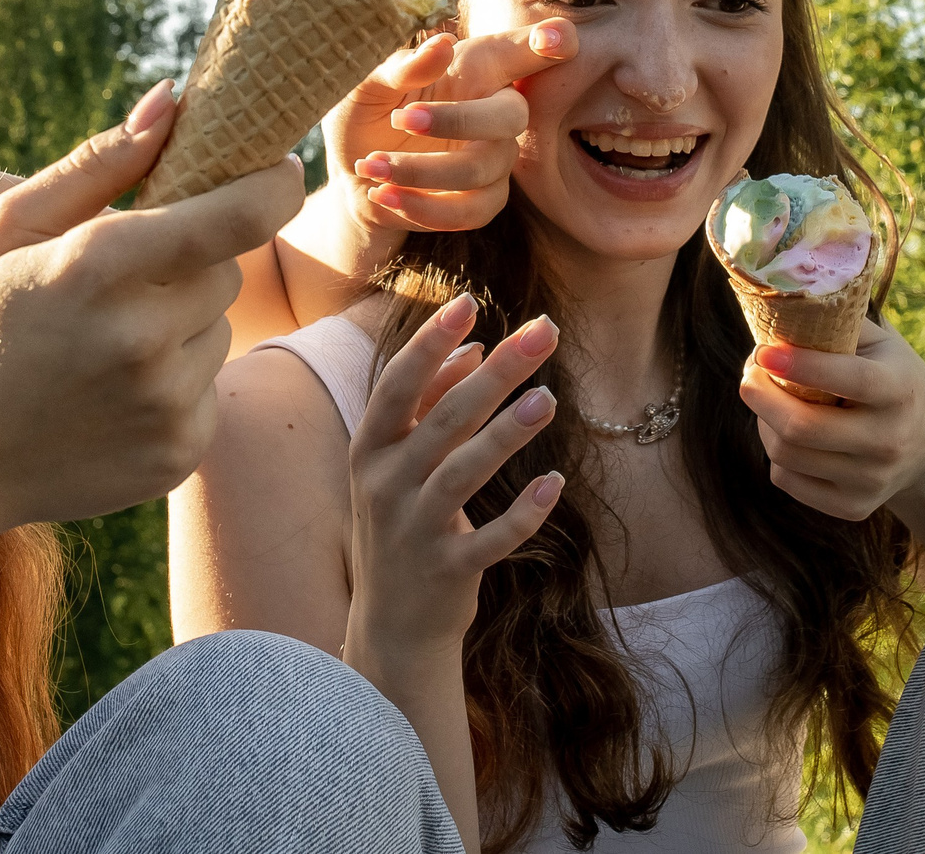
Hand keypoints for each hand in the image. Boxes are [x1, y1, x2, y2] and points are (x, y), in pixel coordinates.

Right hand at [0, 81, 306, 527]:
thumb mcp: (14, 227)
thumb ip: (100, 162)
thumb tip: (175, 99)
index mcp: (100, 266)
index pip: (239, 216)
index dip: (274, 185)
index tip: (281, 170)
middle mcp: (141, 337)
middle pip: (226, 271)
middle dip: (190, 265)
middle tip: (125, 285)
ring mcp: (164, 403)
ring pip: (219, 330)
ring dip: (182, 326)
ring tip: (107, 346)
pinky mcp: (180, 451)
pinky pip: (211, 388)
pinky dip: (176, 383)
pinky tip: (113, 395)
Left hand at [327, 21, 578, 234]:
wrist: (353, 177)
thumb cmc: (365, 117)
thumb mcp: (366, 87)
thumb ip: (401, 68)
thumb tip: (441, 45)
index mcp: (474, 69)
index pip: (524, 51)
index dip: (551, 42)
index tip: (554, 40)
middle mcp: (494, 110)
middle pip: (513, 115)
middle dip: (459, 120)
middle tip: (403, 119)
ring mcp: (494, 159)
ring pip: (482, 169)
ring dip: (422, 170)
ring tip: (372, 165)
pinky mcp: (481, 201)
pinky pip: (469, 211)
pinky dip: (421, 206)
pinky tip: (382, 192)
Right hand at [344, 295, 564, 670]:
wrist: (392, 622)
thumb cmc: (403, 521)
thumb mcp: (403, 462)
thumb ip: (435, 403)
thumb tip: (473, 347)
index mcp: (370, 450)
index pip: (398, 385)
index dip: (430, 342)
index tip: (468, 302)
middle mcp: (385, 486)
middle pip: (444, 419)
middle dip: (497, 372)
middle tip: (545, 332)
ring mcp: (414, 531)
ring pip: (464, 474)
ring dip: (509, 434)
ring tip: (550, 399)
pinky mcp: (448, 571)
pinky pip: (491, 539)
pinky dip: (523, 514)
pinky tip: (553, 484)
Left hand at [737, 319, 924, 580]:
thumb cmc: (893, 377)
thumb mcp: (881, 344)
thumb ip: (836, 324)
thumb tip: (776, 306)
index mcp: (899, 389)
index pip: (848, 380)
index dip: (801, 366)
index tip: (763, 352)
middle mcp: (889, 440)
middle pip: (802, 427)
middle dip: (760, 397)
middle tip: (748, 375)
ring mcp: (873, 481)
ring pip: (786, 456)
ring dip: (763, 423)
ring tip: (769, 401)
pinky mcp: (854, 508)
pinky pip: (787, 481)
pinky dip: (775, 454)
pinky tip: (787, 434)